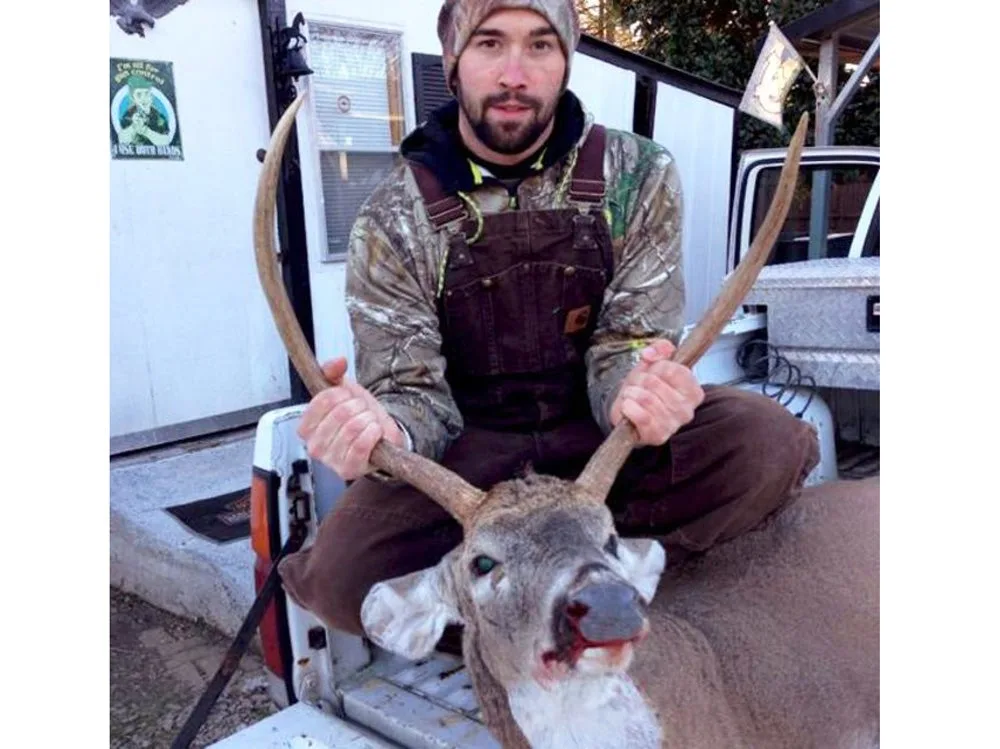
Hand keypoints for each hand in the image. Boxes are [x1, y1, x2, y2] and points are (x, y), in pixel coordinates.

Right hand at [297, 358, 404, 479]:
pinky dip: (373, 434)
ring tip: (369, 424)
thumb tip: (338, 361)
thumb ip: (334, 372)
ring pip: (353, 428)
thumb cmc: (358, 416)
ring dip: (369, 420)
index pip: (323, 399)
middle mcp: (313, 446)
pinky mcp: (347, 470)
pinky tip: (374, 433)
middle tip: (362, 413)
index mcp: (306, 426)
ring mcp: (329, 461)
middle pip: (341, 412)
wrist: (379, 437)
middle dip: (359, 407)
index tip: (348, 398)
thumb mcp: (344, 390)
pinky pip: (361, 446)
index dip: (343, 394)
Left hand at [609, 339, 703, 445]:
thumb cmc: (646, 388)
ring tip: (631, 395)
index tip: (651, 370)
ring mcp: (674, 425)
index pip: (674, 370)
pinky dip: (628, 407)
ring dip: (631, 393)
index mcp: (693, 391)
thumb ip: (660, 348)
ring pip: (646, 398)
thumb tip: (650, 353)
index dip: (656, 366)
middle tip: (637, 385)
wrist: (630, 412)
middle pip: (655, 383)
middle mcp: (688, 410)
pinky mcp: (658, 436)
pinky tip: (628, 407)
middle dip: (639, 380)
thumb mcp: (654, 363)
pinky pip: (641, 416)